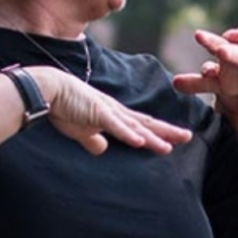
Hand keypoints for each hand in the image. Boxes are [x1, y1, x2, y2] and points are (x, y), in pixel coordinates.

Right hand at [31, 67, 191, 155]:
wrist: (49, 88)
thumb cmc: (64, 107)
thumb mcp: (81, 130)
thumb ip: (93, 140)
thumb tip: (101, 149)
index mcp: (114, 115)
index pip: (142, 124)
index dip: (159, 132)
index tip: (176, 138)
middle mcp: (116, 111)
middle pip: (146, 123)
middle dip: (167, 131)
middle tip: (188, 137)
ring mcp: (108, 111)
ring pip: (135, 126)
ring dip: (153, 136)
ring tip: (170, 146)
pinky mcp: (96, 113)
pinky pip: (115, 125)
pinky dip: (128, 134)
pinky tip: (141, 141)